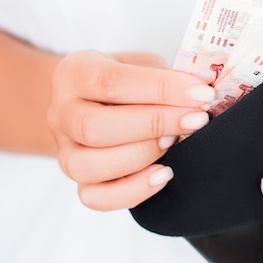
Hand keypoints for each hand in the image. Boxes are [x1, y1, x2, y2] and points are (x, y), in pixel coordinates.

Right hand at [47, 51, 214, 209]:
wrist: (90, 101)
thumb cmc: (123, 81)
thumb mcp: (140, 64)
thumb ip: (163, 77)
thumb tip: (199, 94)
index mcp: (75, 73)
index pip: (111, 81)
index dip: (161, 88)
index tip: (200, 93)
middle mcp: (61, 113)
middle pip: (95, 127)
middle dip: (155, 124)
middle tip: (195, 119)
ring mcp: (65, 151)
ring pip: (88, 166)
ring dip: (142, 156)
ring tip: (175, 142)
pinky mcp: (77, 181)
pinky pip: (94, 198)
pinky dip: (132, 191)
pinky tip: (162, 174)